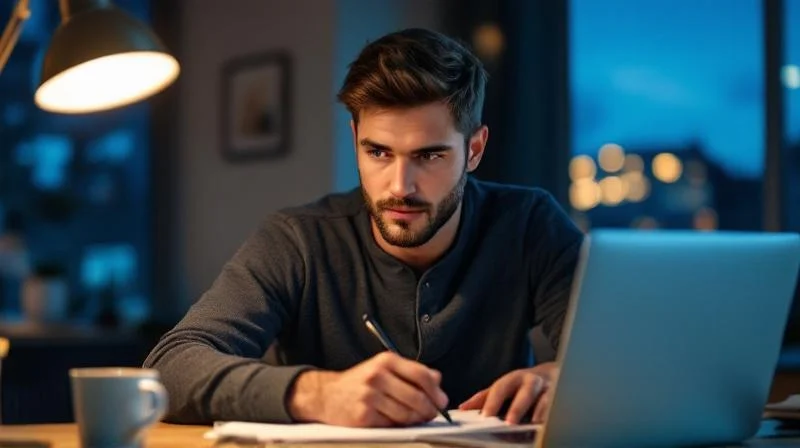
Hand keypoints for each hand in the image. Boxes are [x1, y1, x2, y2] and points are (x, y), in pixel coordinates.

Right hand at [287, 352, 448, 426]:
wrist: (327, 395)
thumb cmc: (360, 382)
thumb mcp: (384, 368)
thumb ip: (412, 372)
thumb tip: (438, 381)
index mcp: (386, 361)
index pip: (421, 375)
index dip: (436, 391)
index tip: (442, 400)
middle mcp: (377, 376)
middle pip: (417, 397)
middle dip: (430, 409)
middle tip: (432, 414)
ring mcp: (369, 396)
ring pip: (406, 414)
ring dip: (416, 420)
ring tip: (416, 418)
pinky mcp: (363, 416)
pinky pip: (392, 425)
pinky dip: (398, 426)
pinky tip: (396, 421)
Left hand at [458, 362, 557, 423]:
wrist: (553, 374)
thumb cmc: (523, 385)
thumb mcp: (504, 386)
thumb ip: (485, 397)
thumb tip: (463, 408)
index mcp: (514, 378)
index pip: (501, 388)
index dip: (492, 402)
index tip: (485, 417)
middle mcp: (532, 381)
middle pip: (525, 392)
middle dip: (517, 407)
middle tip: (509, 423)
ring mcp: (550, 388)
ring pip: (546, 399)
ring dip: (540, 412)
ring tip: (535, 425)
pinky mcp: (563, 396)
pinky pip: (561, 406)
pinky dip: (556, 415)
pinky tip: (551, 425)